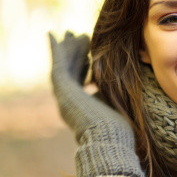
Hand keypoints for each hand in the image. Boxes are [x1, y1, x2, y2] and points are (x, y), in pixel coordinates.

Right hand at [48, 31, 145, 176]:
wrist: (113, 143)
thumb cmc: (122, 131)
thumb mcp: (118, 106)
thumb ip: (113, 93)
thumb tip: (122, 79)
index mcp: (84, 108)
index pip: (82, 80)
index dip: (85, 63)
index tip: (90, 48)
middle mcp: (71, 103)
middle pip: (71, 71)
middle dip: (75, 53)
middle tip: (78, 35)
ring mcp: (66, 98)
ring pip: (64, 67)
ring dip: (67, 49)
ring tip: (71, 32)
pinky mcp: (64, 93)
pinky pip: (58, 66)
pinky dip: (55, 50)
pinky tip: (53, 35)